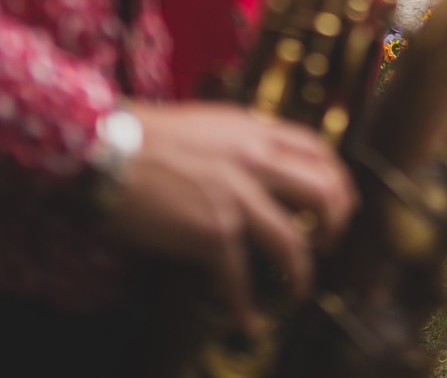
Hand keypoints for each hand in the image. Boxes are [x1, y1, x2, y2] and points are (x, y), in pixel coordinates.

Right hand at [103, 103, 357, 331]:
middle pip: (323, 192)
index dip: (337, 179)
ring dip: (301, 273)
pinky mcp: (213, 232)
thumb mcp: (207, 124)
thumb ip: (239, 141)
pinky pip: (240, 278)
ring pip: (293, 241)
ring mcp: (237, 197)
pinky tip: (247, 322)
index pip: (318, 149)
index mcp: (254, 131)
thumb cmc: (144, 137)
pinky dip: (245, 306)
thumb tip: (258, 163)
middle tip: (328, 244)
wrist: (107, 150)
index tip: (338, 201)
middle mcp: (255, 161)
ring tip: (297, 290)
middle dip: (336, 224)